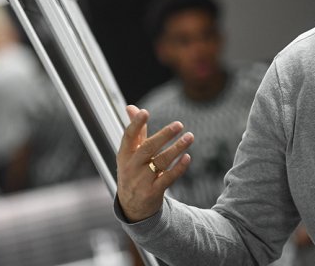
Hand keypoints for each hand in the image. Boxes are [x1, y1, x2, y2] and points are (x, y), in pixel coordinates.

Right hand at [116, 105, 193, 221]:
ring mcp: (142, 181)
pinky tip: (188, 157)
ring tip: (190, 136)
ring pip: (161, 162)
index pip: (128, 137)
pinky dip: (178, 167)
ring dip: (177, 148)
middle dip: (163, 135)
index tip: (145, 112)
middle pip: (147, 148)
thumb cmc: (133, 172)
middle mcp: (131, 167)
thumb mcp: (130, 154)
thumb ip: (135, 131)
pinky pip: (168, 178)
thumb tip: (131, 107)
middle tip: (179, 124)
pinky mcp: (153, 192)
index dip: (135, 124)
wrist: (132, 207)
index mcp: (124, 155)